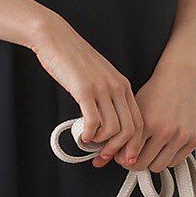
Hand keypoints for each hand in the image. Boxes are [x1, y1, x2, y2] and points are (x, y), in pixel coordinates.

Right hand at [28, 12, 144, 167]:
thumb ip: (107, 98)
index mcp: (123, 86)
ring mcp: (102, 89)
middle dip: (118, 150)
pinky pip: (94, 122)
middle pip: (130, 129)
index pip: (139, 122)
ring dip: (103, 143)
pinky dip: (89, 135)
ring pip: (114, 129)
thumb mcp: (100, 77)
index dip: (133, 145)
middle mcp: (117, 87)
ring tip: (91, 142)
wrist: (57, 39)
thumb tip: (107, 126)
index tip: (123, 156)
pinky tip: (83, 135)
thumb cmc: (75, 60)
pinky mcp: (84, 90)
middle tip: (105, 157)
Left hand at [118, 58, 195, 173]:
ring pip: (159, 167)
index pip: (129, 156)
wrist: (181, 79)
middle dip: (135, 161)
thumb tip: (109, 160)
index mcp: (148, 123)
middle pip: (143, 165)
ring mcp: (182, 136)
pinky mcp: (194, 139)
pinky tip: (163, 147)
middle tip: (133, 154)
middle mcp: (166, 131)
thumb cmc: (156, 92)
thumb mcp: (134, 110)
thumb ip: (123, 135)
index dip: (122, 158)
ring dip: (151, 161)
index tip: (121, 156)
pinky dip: (167, 157)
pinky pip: (175, 161)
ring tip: (148, 150)